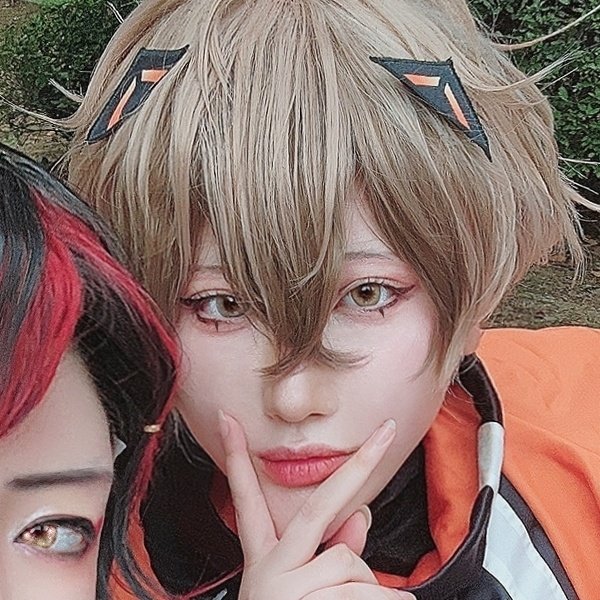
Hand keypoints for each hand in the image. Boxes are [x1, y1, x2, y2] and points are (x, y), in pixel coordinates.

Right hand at [219, 412, 414, 599]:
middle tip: (386, 431)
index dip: (235, 458)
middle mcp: (270, 570)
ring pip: (350, 565)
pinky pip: (367, 594)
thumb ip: (331, 553)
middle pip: (318, 507)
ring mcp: (286, 591)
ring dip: (368, 590)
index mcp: (265, 560)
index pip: (245, 499)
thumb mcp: (300, 592)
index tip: (229, 420)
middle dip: (355, 465)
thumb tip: (360, 517)